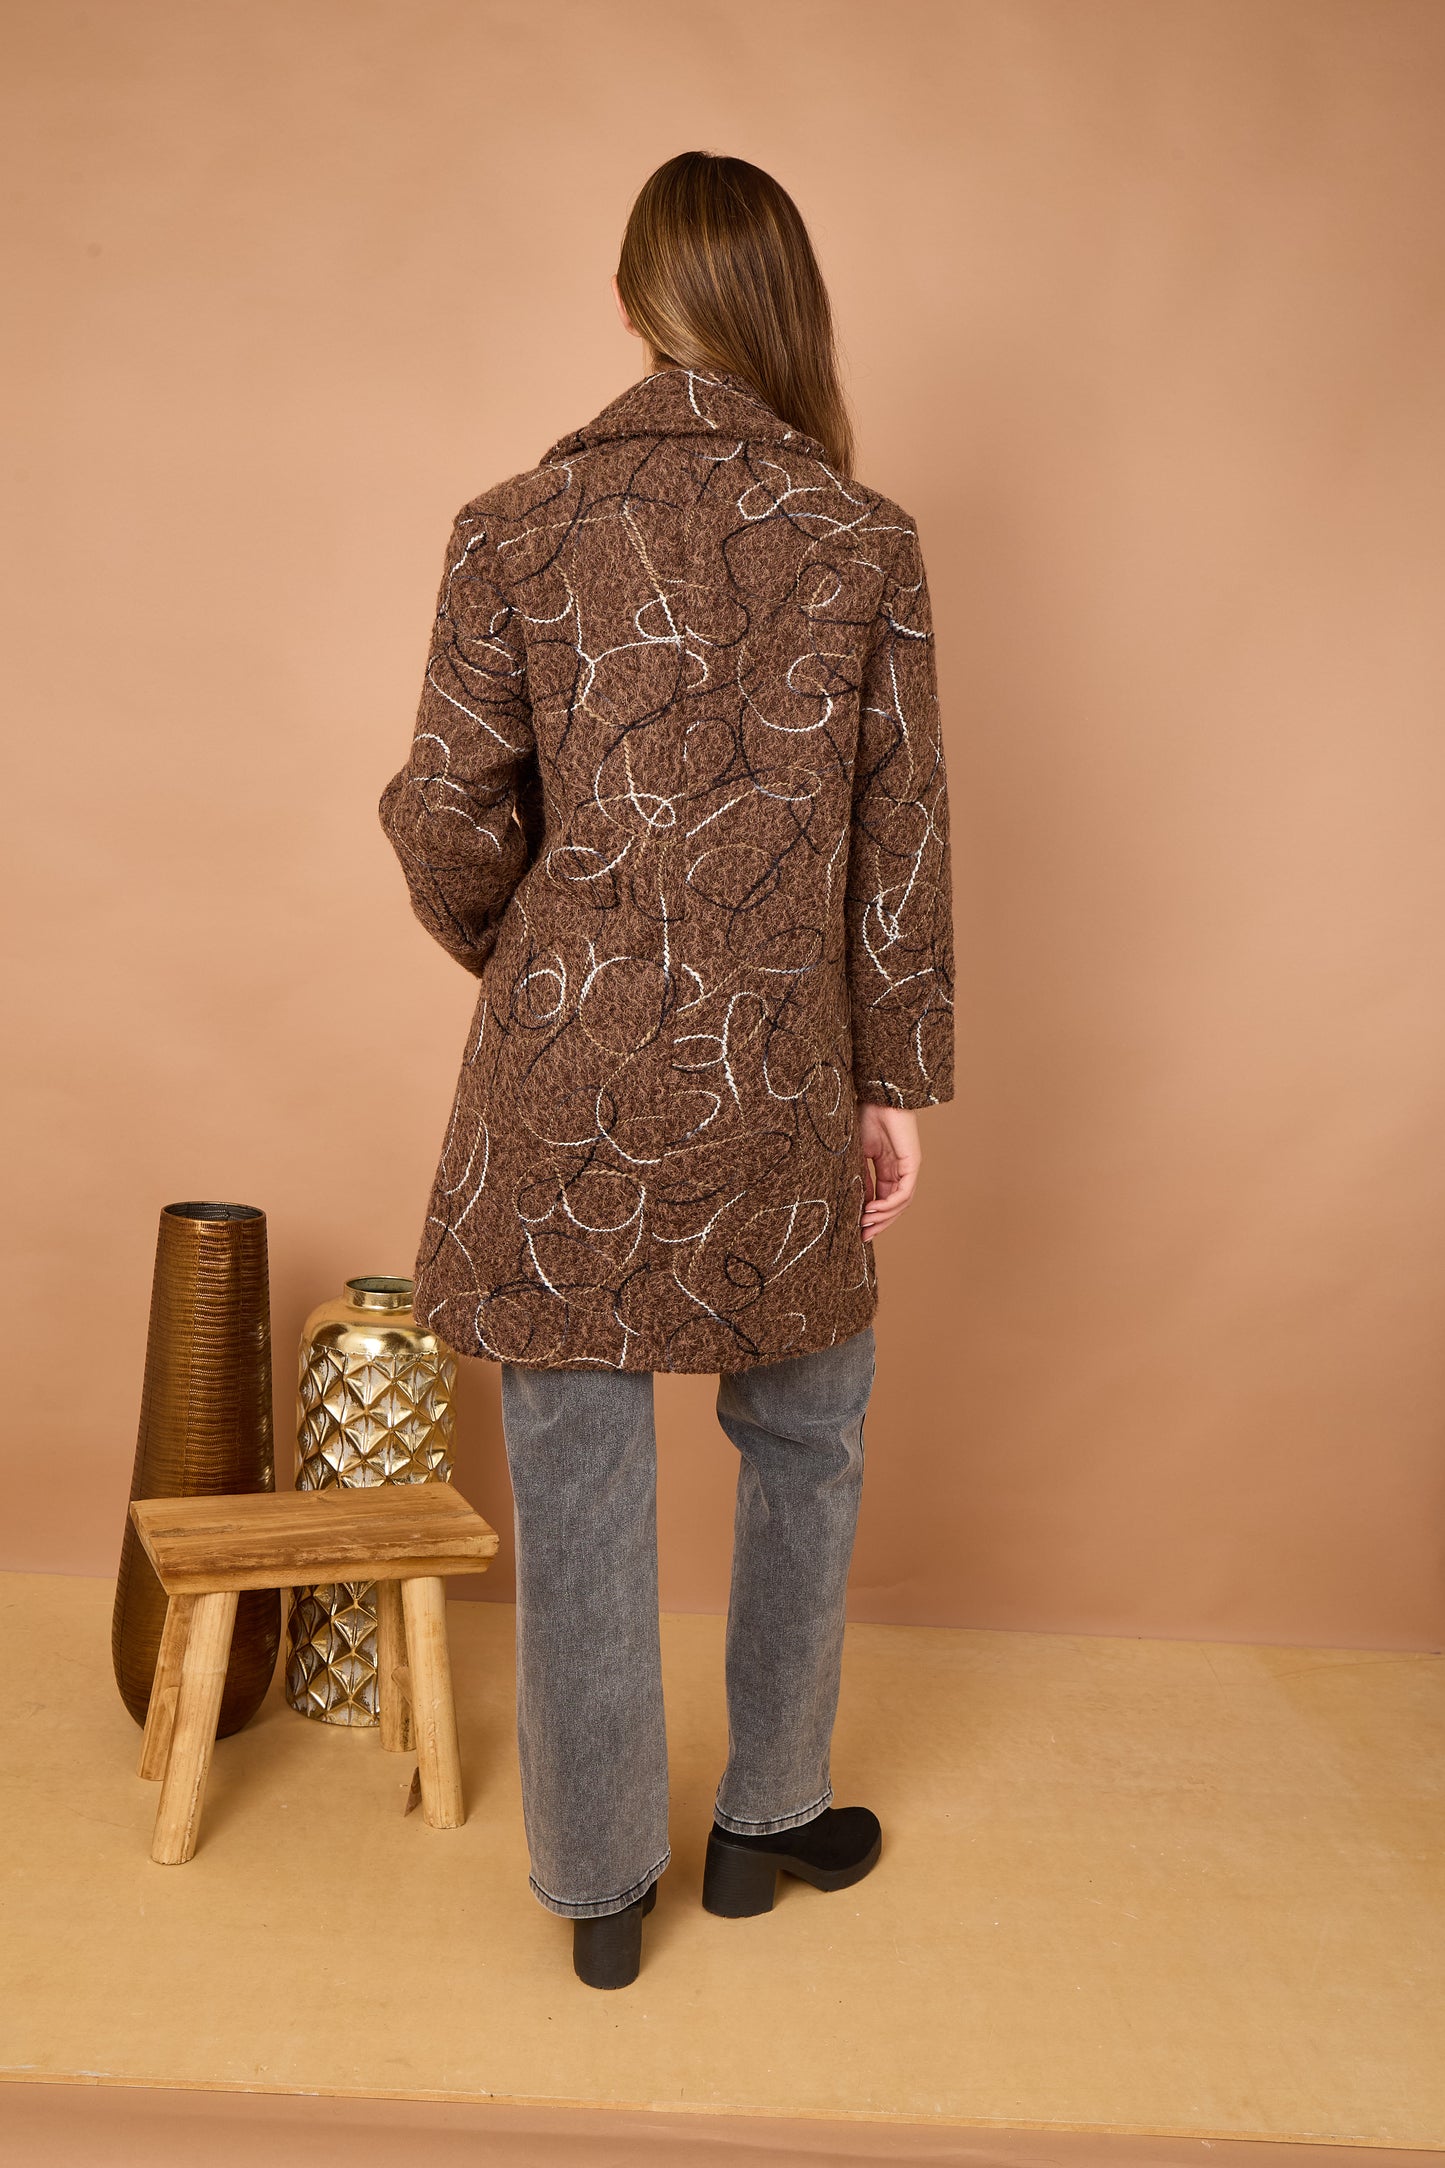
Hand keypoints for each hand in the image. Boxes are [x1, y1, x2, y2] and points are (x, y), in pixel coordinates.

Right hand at [857, 1103, 921, 1242]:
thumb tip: (859, 1204)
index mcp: (888, 1168)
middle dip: (880, 1223)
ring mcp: (908, 1167)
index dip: (872, 1216)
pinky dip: (889, 1204)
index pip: (883, 1199)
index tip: (857, 1230)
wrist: (876, 1095)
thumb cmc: (865, 1117)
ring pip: (901, 1203)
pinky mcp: (912, 1163)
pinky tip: (873, 1209)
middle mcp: (901, 1170)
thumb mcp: (857, 1155)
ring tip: (865, 1222)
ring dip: (883, 1216)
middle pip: (895, 1206)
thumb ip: (861, 1179)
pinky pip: (904, 1192)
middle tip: (863, 1237)